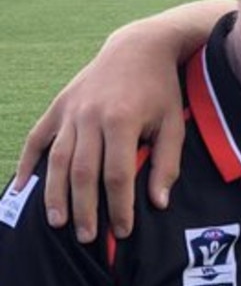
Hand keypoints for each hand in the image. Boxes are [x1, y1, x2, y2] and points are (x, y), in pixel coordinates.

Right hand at [12, 0, 231, 241]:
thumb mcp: (174, 124)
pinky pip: (38, 138)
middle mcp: (91, 116)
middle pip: (84, 172)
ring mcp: (71, 110)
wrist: (139, 47)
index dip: (119, 206)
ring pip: (58, 159)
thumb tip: (158, 203)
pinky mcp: (59, 106)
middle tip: (87, 238)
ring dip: (55, 194)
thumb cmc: (161, 90)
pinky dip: (28, 163)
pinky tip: (22, 189)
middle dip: (85, 209)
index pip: (117, 174)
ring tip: (58, 223)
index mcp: (122, 120)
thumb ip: (166, 164)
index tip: (123, 230)